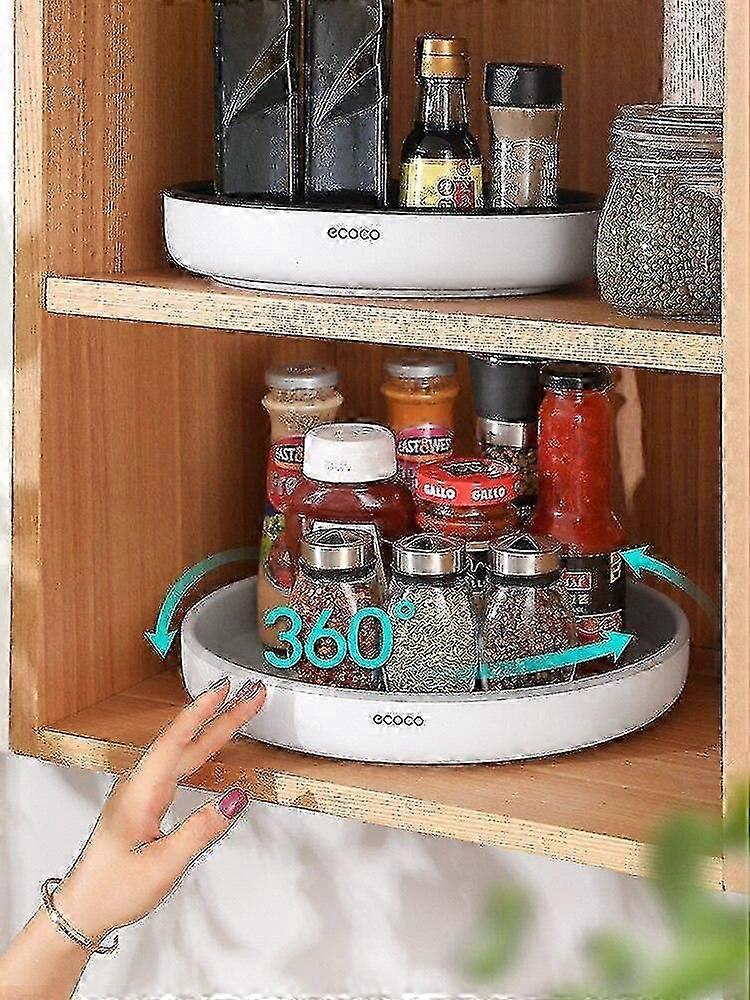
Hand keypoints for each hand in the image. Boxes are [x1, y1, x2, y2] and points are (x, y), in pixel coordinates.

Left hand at [54, 676, 264, 942]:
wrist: (82, 908)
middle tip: (249, 695)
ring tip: (238, 713)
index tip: (224, 689)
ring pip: (182, 752)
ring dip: (211, 730)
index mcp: (141, 793)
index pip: (176, 741)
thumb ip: (202, 830)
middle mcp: (139, 785)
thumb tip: (235, 799)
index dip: (201, 712)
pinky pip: (176, 766)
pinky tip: (209, 748)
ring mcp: (140, 792)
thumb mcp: (164, 865)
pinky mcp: (144, 801)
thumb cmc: (113, 889)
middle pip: (185, 741)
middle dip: (220, 716)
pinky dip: (198, 749)